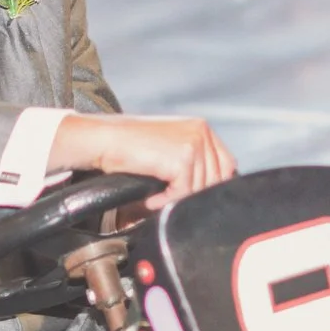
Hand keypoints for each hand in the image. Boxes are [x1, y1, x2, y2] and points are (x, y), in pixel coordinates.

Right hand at [50, 113, 236, 208]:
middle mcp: (202, 132)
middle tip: (168, 198)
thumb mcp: (169, 146)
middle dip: (193, 195)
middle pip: (217, 179)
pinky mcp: (182, 159)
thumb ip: (193, 161)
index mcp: (202, 128)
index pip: (226, 165)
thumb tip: (209, 188)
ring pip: (201, 189)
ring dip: (176, 199)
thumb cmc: (130, 145)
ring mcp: (194, 144)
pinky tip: (150, 198)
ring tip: (154, 197)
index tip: (191, 196)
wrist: (104, 139)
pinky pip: (184, 193)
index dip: (210, 185)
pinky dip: (166, 201)